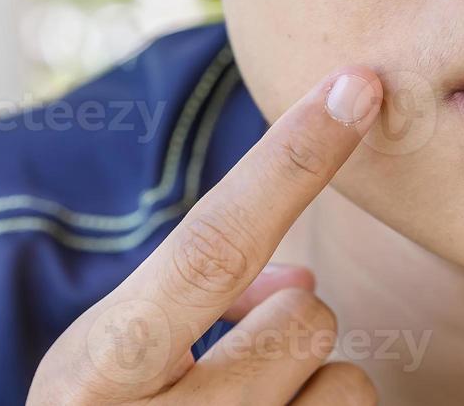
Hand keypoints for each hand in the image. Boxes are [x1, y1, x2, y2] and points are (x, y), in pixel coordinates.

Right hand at [28, 69, 383, 404]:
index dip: (291, 158)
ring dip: (307, 381)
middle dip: (286, 321)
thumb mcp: (108, 363)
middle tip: (223, 365)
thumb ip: (191, 298)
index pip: (212, 242)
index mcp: (103, 370)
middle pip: (308, 316)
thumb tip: (301, 282)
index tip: (359, 85)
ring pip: (346, 376)